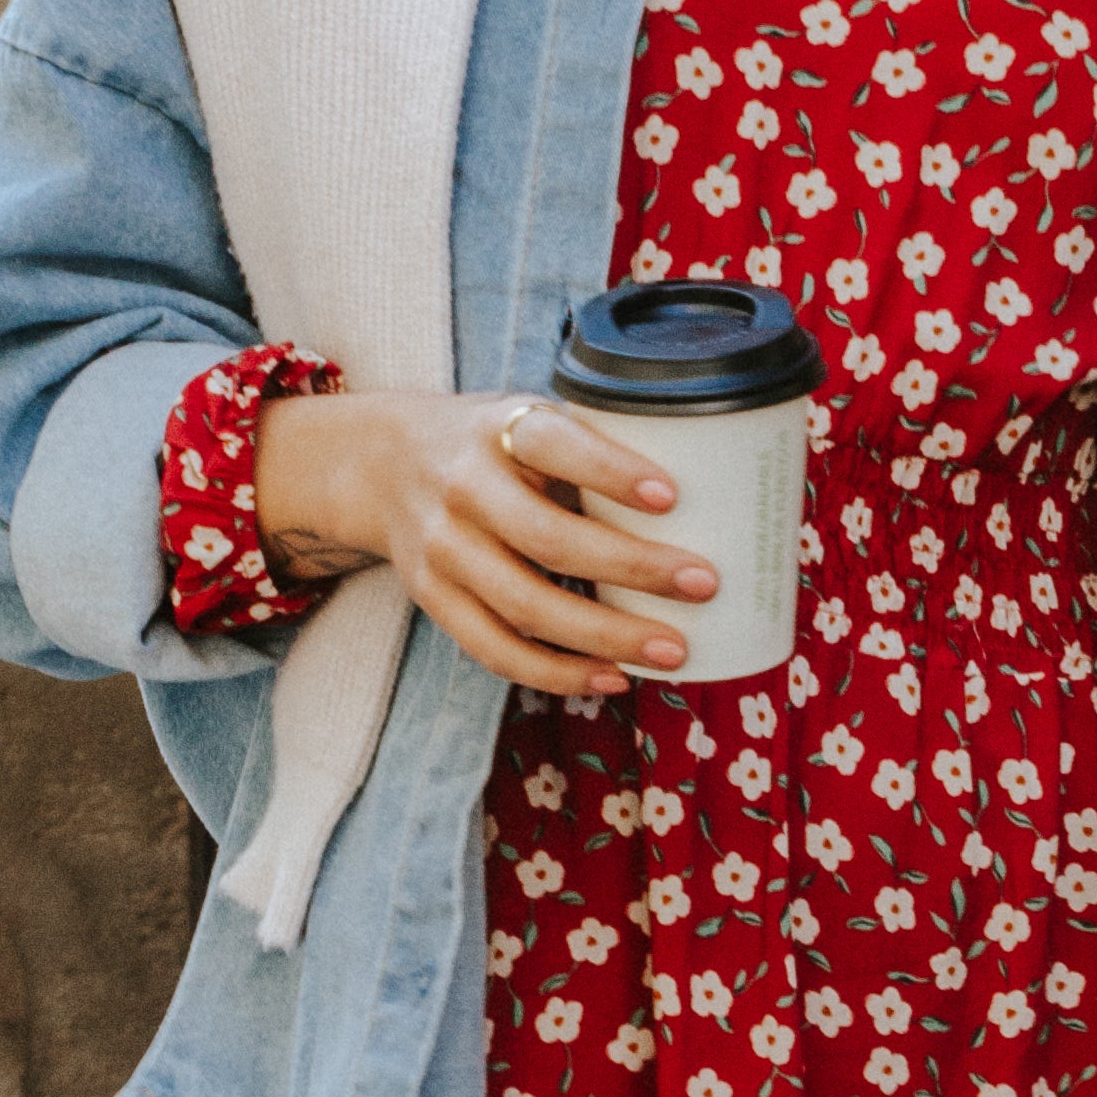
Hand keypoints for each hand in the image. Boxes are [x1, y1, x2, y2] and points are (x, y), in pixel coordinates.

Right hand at [254, 384, 714, 693]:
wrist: (383, 463)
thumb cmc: (495, 444)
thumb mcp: (531, 419)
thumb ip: (593, 449)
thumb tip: (713, 491)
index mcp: (499, 428)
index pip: (554, 445)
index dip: (610, 471)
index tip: (672, 495)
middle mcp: (463, 486)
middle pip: (548, 538)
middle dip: (632, 567)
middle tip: (705, 584)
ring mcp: (442, 548)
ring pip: (525, 606)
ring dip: (605, 636)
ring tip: (673, 649)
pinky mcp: (433, 598)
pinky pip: (495, 649)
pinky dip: (557, 672)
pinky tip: (613, 677)